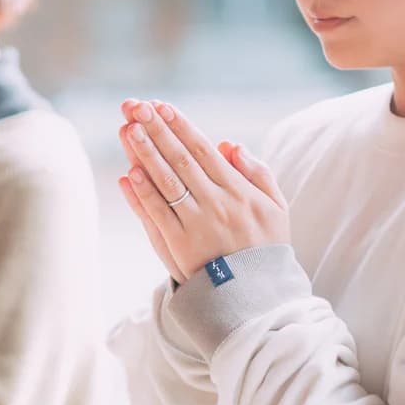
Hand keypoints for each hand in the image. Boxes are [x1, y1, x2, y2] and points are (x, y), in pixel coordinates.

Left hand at [114, 99, 288, 281]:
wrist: (259, 297)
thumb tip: (230, 143)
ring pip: (167, 182)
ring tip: (128, 129)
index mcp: (239, 191)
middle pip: (181, 160)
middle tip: (137, 107)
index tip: (163, 107)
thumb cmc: (266, 248)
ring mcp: (197, 225)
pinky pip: (158, 215)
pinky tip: (129, 174)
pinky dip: (143, 194)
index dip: (182, 127)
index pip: (205, 150)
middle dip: (158, 131)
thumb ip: (258, 173)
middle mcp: (217, 204)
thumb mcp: (276, 207)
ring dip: (146, 154)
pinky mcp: (180, 246)